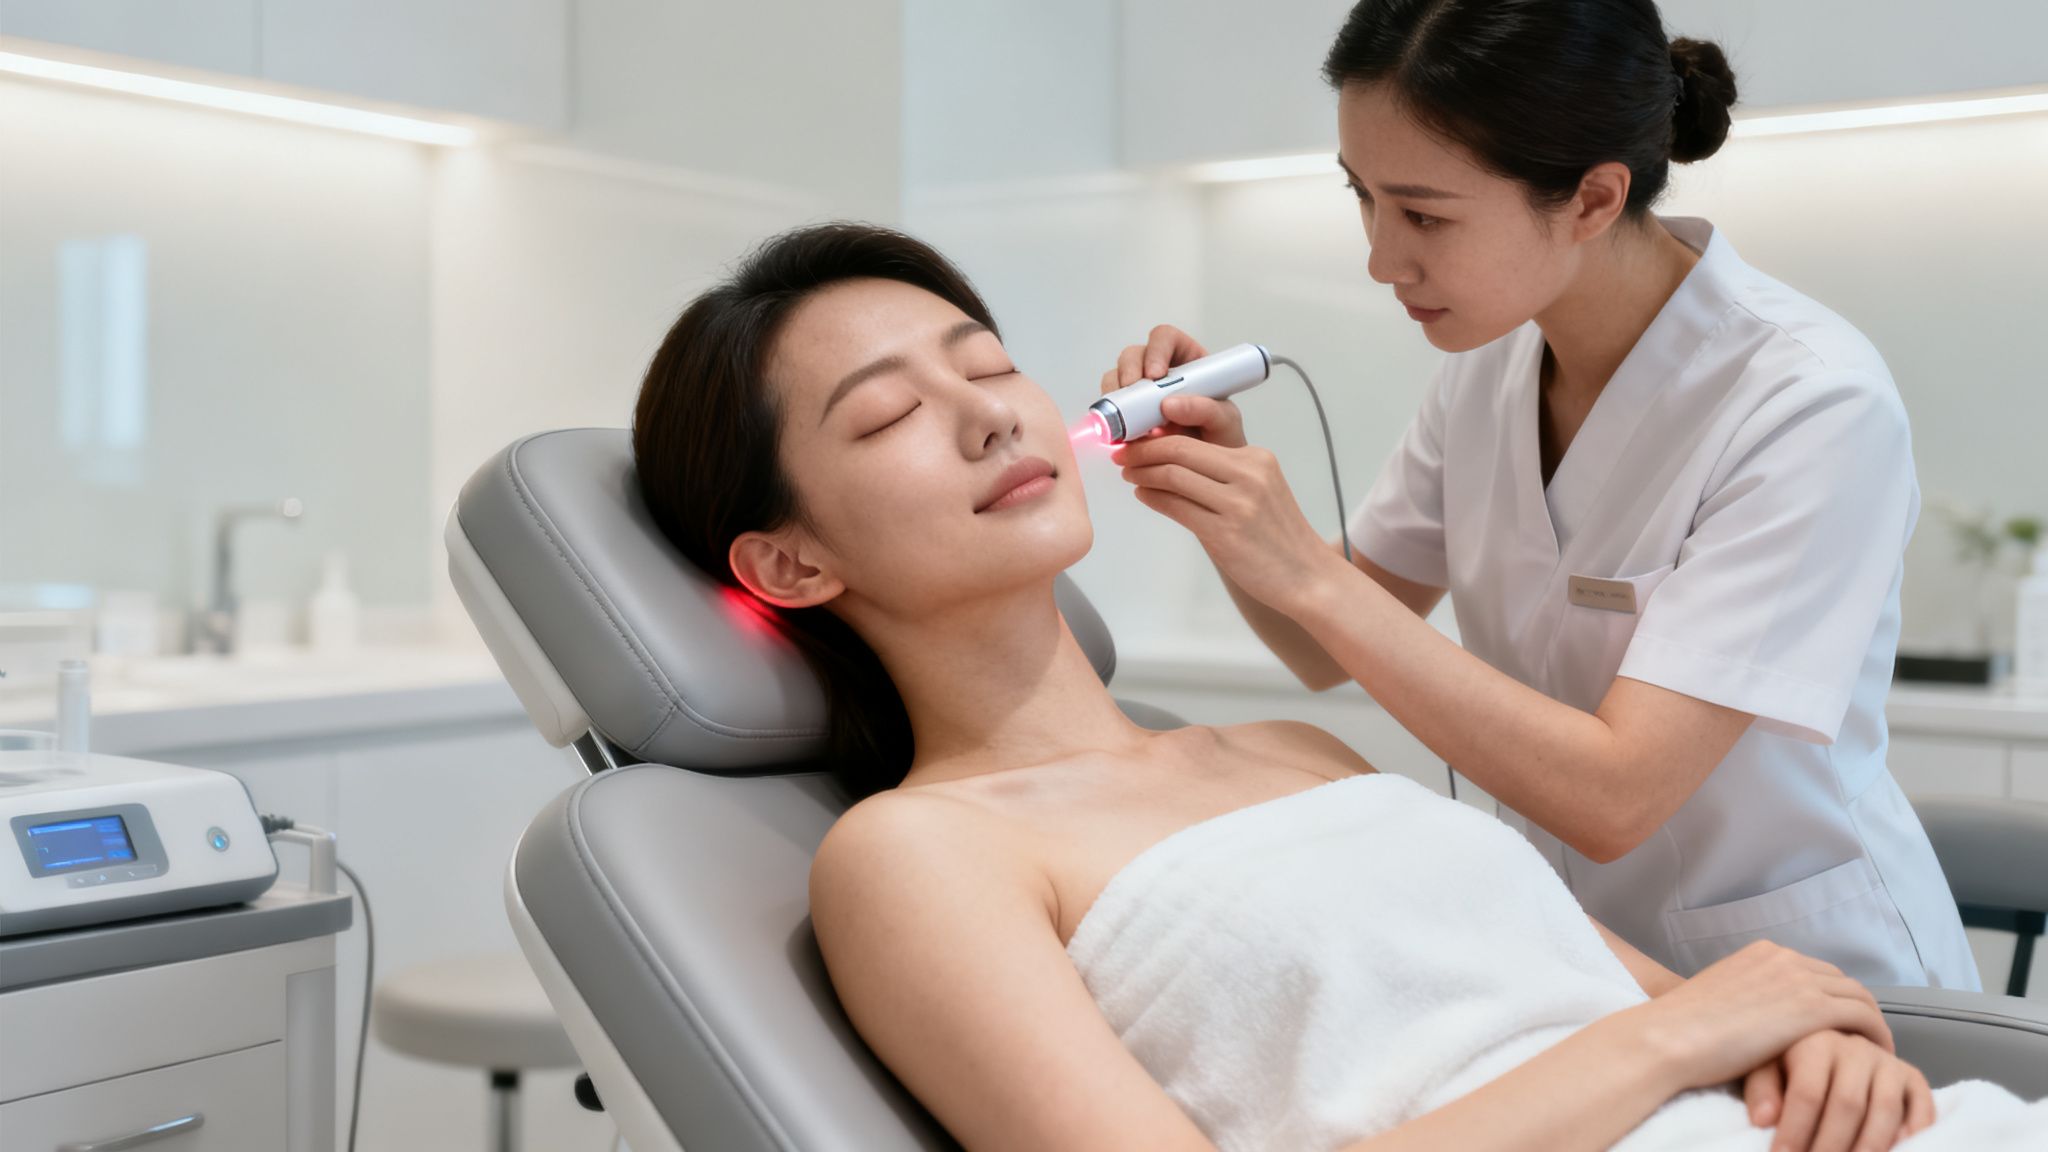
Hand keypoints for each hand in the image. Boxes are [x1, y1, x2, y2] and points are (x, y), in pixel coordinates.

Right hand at [1099, 325, 1247, 448]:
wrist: (1209, 467)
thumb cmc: (1220, 437)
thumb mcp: (1225, 422)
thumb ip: (1207, 410)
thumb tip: (1169, 404)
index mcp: (1187, 360)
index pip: (1165, 338)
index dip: (1156, 350)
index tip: (1156, 375)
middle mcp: (1159, 371)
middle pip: (1133, 355)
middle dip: (1128, 372)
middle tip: (1132, 394)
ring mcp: (1139, 391)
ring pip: (1116, 378)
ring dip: (1115, 396)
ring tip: (1129, 421)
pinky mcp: (1126, 413)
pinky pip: (1109, 407)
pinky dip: (1111, 419)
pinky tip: (1125, 435)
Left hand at [1108, 413, 1334, 611]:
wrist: (1307, 576)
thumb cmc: (1279, 538)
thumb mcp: (1259, 491)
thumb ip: (1222, 474)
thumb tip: (1170, 463)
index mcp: (1257, 459)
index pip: (1195, 439)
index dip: (1157, 439)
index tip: (1136, 442)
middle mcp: (1249, 475)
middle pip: (1179, 451)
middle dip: (1142, 452)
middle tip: (1122, 456)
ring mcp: (1237, 504)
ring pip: (1174, 477)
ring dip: (1143, 474)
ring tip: (1129, 475)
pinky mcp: (1225, 532)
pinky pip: (1177, 507)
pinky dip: (1153, 498)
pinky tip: (1144, 495)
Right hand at [1629, 940, 1895, 1090]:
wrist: (1669, 1037)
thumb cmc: (1681, 1029)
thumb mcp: (1717, 998)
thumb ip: (1745, 999)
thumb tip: (1752, 1020)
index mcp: (1760, 953)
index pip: (1813, 971)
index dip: (1831, 997)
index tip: (1837, 1023)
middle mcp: (1783, 958)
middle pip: (1841, 980)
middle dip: (1855, 1008)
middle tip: (1863, 1039)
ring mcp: (1799, 980)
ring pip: (1859, 997)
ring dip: (1871, 1023)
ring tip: (1875, 1051)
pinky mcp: (1811, 1008)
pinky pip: (1864, 1018)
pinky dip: (1876, 1036)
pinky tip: (1876, 1057)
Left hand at [1740, 1031, 1934, 1151]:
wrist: (1832, 1051)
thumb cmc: (1793, 1065)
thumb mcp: (1768, 1068)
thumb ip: (1762, 1090)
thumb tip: (1763, 1120)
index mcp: (1815, 1043)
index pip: (1807, 1092)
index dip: (1796, 1130)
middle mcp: (1855, 1049)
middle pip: (1848, 1104)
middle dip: (1831, 1146)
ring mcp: (1888, 1063)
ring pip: (1885, 1110)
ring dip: (1870, 1148)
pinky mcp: (1913, 1079)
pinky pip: (1922, 1109)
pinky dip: (1915, 1134)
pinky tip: (1900, 1151)